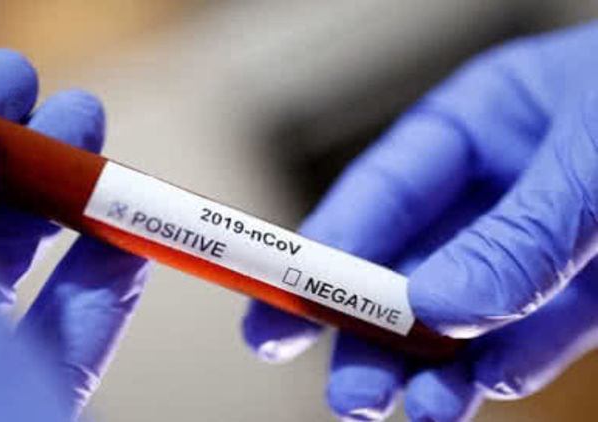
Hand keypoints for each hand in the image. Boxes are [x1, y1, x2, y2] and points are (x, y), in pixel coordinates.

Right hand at [241, 23, 597, 420]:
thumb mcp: (593, 154)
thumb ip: (520, 232)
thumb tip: (437, 307)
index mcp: (475, 124)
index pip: (378, 194)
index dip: (321, 253)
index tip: (276, 310)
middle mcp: (495, 186)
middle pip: (406, 264)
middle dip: (369, 330)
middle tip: (344, 392)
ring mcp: (540, 241)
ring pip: (463, 311)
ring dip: (433, 365)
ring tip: (409, 412)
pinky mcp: (588, 288)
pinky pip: (535, 333)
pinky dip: (508, 363)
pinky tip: (484, 386)